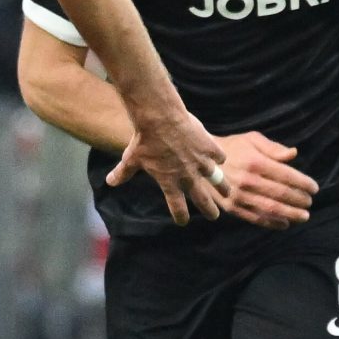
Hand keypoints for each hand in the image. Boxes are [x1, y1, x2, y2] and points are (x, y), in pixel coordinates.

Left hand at [106, 106, 226, 222]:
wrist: (159, 117)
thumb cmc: (143, 139)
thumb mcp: (131, 158)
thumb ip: (123, 173)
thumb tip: (110, 182)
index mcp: (169, 182)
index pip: (177, 207)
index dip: (181, 216)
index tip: (183, 220)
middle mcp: (188, 176)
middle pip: (203, 200)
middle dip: (210, 211)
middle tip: (214, 216)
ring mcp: (201, 162)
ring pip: (217, 180)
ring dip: (223, 188)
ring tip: (228, 193)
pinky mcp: (209, 147)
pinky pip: (219, 157)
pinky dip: (218, 158)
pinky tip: (218, 158)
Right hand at [215, 132, 315, 228]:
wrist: (201, 161)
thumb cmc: (232, 148)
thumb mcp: (252, 140)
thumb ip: (274, 148)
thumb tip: (294, 154)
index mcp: (255, 162)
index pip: (286, 175)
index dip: (303, 183)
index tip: (314, 188)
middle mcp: (247, 180)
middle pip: (281, 194)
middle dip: (299, 200)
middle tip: (310, 203)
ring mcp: (238, 196)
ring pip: (270, 209)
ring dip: (290, 214)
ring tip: (303, 216)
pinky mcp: (231, 207)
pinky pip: (255, 218)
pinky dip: (272, 223)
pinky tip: (284, 223)